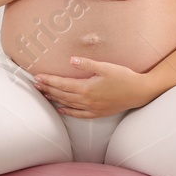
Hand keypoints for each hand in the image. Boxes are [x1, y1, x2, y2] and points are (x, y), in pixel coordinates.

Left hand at [34, 57, 156, 117]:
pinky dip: (68, 112)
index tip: (37, 77)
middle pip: (62, 95)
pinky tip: (60, 109)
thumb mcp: (106, 67)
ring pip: (68, 104)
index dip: (49, 80)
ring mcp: (92, 108)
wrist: (140, 92)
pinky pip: (79, 114)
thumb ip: (87, 64)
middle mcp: (86, 100)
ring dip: (54, 99)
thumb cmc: (124, 77)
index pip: (62, 84)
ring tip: (44, 94)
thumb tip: (70, 60)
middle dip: (48, 89)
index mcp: (86, 88)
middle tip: (36, 85)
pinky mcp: (98, 113)